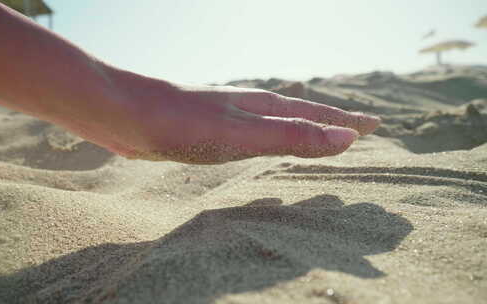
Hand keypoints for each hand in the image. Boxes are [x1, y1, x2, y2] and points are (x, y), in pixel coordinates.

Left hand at [67, 78, 379, 163]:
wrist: (124, 114)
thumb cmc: (181, 123)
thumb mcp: (242, 135)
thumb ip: (291, 137)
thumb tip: (346, 138)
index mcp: (263, 107)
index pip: (317, 114)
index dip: (347, 122)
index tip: (375, 126)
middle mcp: (249, 106)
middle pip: (301, 113)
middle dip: (331, 121)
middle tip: (357, 127)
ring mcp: (228, 115)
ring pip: (277, 120)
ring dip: (302, 126)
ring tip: (318, 132)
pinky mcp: (208, 127)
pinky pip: (253, 132)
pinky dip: (270, 136)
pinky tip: (258, 142)